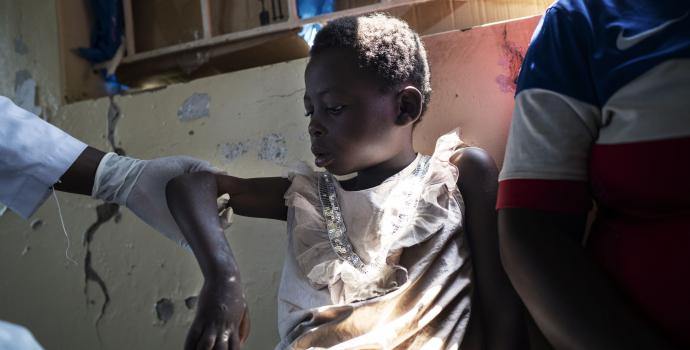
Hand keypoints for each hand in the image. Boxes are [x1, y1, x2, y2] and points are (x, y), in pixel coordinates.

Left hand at [92, 153, 221, 245]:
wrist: (138, 181)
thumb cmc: (160, 171)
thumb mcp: (186, 165)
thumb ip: (205, 169)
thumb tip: (224, 173)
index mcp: (200, 197)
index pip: (222, 203)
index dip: (228, 199)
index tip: (227, 193)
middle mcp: (197, 212)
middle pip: (221, 218)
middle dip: (228, 211)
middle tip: (222, 201)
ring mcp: (190, 224)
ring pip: (214, 232)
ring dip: (222, 224)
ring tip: (220, 211)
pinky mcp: (181, 235)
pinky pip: (198, 244)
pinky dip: (209, 242)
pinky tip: (212, 228)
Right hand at [186, 278, 249, 349]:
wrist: (225, 277)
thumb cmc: (234, 293)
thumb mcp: (244, 312)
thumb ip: (243, 329)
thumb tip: (242, 343)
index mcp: (234, 328)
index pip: (234, 349)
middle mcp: (223, 328)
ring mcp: (212, 323)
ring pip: (206, 346)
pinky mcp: (201, 317)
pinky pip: (193, 335)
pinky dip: (189, 345)